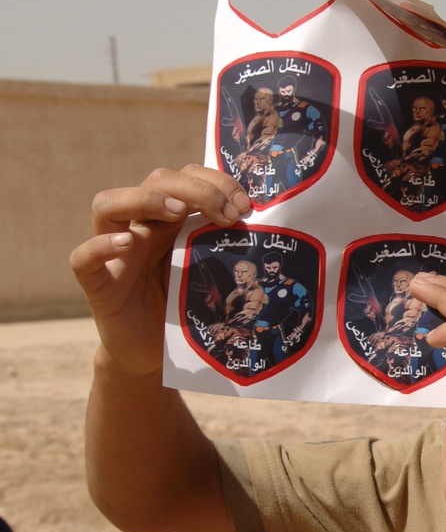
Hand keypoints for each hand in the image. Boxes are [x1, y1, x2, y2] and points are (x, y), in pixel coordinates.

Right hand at [70, 165, 250, 374]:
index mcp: (170, 219)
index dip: (215, 181)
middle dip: (194, 188)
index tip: (246, 206)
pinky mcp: (98, 284)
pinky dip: (101, 246)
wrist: (153, 354)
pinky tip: (126, 244)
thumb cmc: (186, 309)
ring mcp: (115, 253)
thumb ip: (228, 249)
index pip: (186, 176)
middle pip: (155, 181)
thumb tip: (276, 229)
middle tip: (225, 213)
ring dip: (145, 199)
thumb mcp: (212, 274)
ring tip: (177, 211)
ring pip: (108, 204)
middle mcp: (140, 226)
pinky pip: (83, 258)